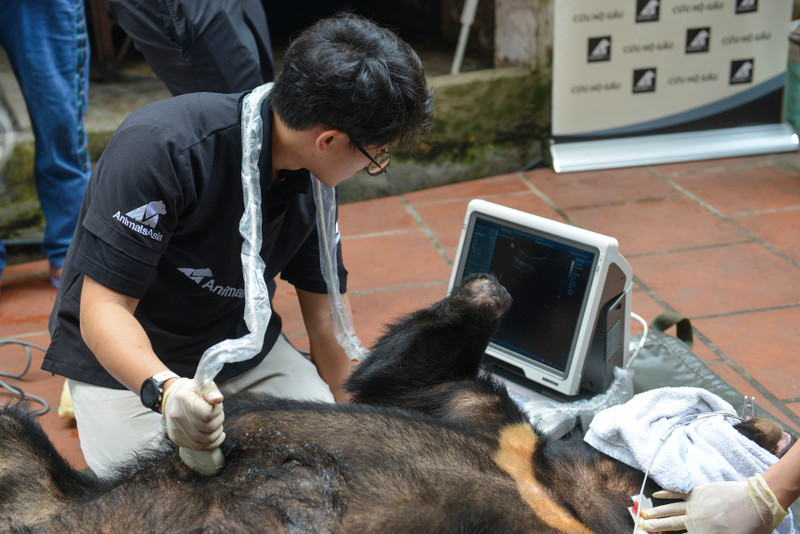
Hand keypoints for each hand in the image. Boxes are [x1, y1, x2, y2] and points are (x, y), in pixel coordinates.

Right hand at [162, 378, 224, 449]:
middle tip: (217, 414)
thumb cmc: (191, 392)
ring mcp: (176, 429)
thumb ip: (211, 391)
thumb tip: (218, 399)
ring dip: (217, 432)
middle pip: (208, 427)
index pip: (207, 413)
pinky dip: (213, 443)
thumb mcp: (202, 385)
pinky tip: (216, 434)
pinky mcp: (177, 439)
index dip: (217, 410)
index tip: (216, 405)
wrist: (173, 400)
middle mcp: (177, 416)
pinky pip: (200, 447)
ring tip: (216, 423)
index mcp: (183, 398)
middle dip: (219, 420)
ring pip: (206, 440)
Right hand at [639, 474, 787, 533]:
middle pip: (670, 524)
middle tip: (642, 527)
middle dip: (655, 526)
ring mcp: (695, 505)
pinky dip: (666, 494)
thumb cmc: (752, 527)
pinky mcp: (699, 492)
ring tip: (645, 515)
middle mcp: (695, 521)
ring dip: (656, 512)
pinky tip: (656, 494)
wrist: (757, 503)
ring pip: (671, 509)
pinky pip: (678, 494)